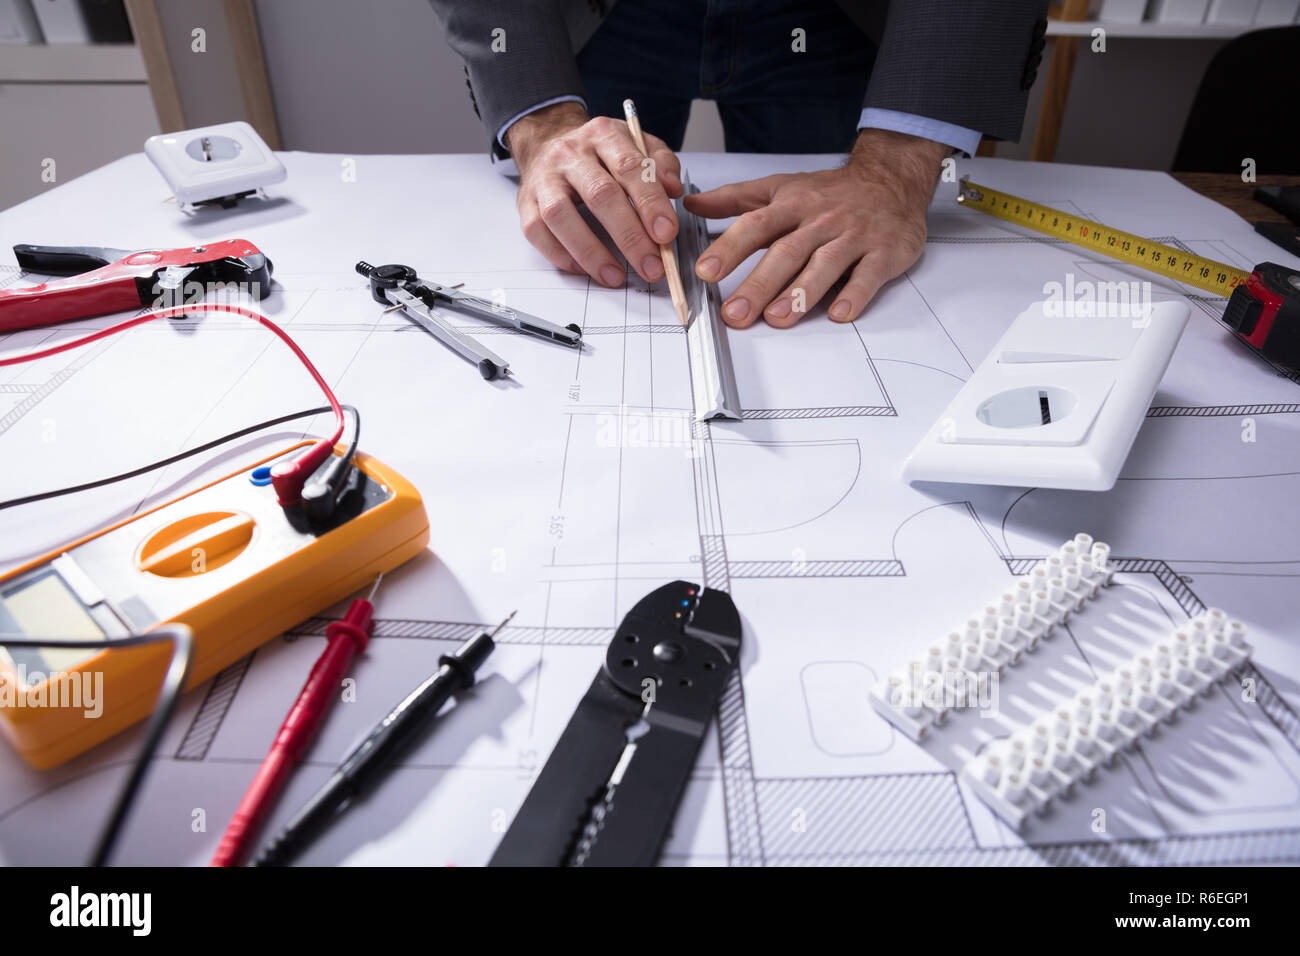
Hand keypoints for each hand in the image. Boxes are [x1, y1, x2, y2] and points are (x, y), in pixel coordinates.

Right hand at [507, 101, 683, 287]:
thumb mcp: (636, 145)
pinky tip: (585, 269)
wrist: (548, 143)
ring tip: (616, 276)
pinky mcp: (525, 203)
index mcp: (603, 135)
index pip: (630, 167)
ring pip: (561, 216)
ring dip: (591, 252)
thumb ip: (660, 164)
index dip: (650, 203)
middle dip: (629, 236)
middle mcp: (570, 154)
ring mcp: (544, 179)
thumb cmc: (599, 154)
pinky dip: (561, 255)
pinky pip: (537, 232)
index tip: (667, 233)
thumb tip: (673, 190)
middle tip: (651, 266)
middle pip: (599, 195)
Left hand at [682, 129, 948, 327]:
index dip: (730, 248)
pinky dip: (855, 295)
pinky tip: (839, 314)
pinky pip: (868, 275)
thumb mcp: (782, 187)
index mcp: (792, 205)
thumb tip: (693, 204)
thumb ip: (736, 199)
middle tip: (735, 313)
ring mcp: (853, 237)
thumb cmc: (831, 192)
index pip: (756, 225)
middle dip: (759, 284)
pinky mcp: (883, 253)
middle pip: (786, 252)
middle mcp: (821, 221)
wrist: (892, 180)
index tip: (706, 270)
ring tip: (778, 318)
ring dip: (801, 293)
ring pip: (824, 265)